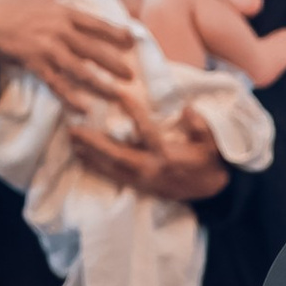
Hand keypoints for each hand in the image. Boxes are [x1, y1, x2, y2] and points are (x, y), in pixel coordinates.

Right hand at [0, 0, 138, 115]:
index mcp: (61, 10)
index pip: (95, 24)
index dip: (115, 33)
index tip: (131, 41)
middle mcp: (59, 30)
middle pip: (94, 49)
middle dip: (114, 64)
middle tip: (131, 76)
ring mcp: (48, 48)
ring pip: (81, 69)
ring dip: (101, 84)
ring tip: (118, 95)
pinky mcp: (34, 63)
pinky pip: (57, 83)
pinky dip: (71, 96)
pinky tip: (83, 108)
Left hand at [68, 102, 227, 206]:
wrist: (212, 192)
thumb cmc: (209, 161)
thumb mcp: (212, 142)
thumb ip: (200, 126)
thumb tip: (187, 109)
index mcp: (168, 155)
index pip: (146, 131)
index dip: (133, 112)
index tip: (119, 94)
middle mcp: (152, 169)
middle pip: (117, 156)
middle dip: (94, 143)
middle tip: (74, 129)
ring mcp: (144, 181)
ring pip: (111, 169)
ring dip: (90, 155)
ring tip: (72, 141)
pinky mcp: (141, 188)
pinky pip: (113, 178)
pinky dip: (96, 168)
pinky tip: (82, 158)